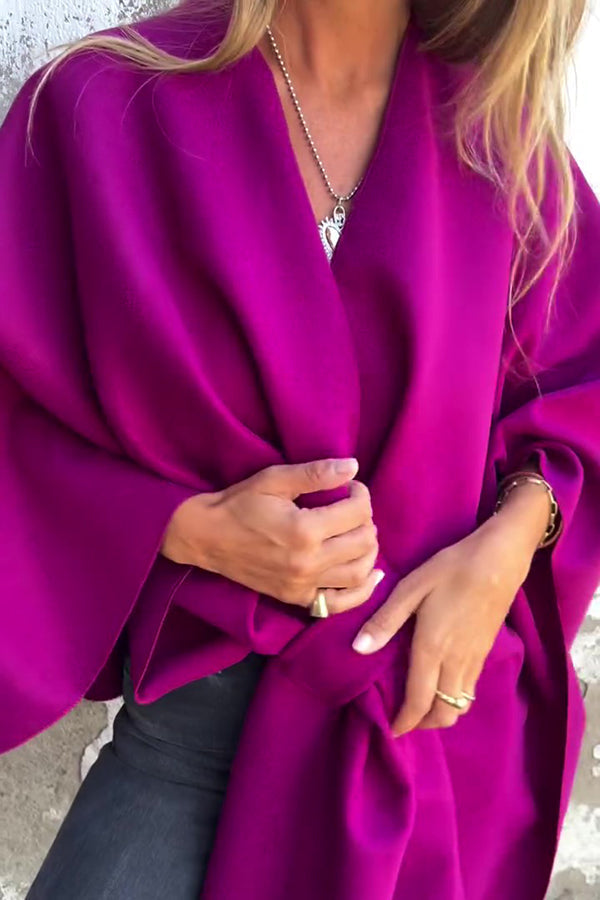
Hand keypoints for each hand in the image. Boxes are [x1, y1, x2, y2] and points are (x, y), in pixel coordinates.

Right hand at [160, 457, 383, 612]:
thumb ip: (315, 473)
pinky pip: (340, 603)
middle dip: (366, 520)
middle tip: (354, 508)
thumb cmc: (239, 504)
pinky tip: (371, 575)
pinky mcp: (296, 598)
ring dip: (369, 551)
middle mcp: (308, 562)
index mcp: (304, 529)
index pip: (356, 512)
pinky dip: (362, 591)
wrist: (206, 537)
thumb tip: (353, 466)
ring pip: (359, 573)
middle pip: (363, 542)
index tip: (351, 488)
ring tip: (360, 534)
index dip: (361, 494)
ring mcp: (303, 585)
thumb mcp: (274, 479)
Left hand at [351, 512, 535, 735]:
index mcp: (433, 649)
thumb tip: (359, 650)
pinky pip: (470, 689)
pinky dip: (455, 698)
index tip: (391, 730)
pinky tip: (442, 683)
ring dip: (440, 713)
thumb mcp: (411, 588)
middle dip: (424, 724)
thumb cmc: (451, 569)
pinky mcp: (486, 652)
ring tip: (420, 705)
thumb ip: (386, 621)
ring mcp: (475, 659)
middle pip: (445, 713)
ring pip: (461, 705)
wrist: (500, 560)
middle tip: (405, 720)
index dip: (405, 722)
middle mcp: (456, 662)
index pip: (419, 701)